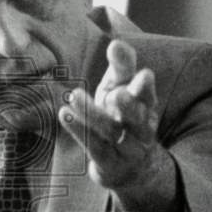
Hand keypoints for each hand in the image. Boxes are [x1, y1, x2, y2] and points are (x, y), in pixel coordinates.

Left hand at [58, 40, 174, 211]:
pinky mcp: (108, 163)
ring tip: (74, 95)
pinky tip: (63, 114)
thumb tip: (116, 43)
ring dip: (92, 115)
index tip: (143, 74)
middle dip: (129, 105)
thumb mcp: (124, 90)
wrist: (131, 168)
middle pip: (138, 117)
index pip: (148, 95)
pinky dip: (79, 131)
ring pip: (111, 132)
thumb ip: (122, 67)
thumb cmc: (122, 118)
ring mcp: (126, 149)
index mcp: (146, 107)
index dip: (145, 86)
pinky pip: (94, 147)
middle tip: (117, 93)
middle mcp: (140, 129)